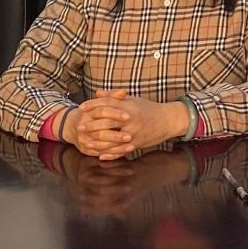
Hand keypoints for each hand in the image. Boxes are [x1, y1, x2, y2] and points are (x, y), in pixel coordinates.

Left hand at [65, 91, 189, 161]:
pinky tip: (101, 156)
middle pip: (107, 121)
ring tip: (86, 144)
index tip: (82, 108)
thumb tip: (98, 93)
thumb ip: (114, 97)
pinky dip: (110, 154)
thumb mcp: (132, 100)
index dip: (93, 105)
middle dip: (92, 125)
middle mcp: (130, 118)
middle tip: (79, 127)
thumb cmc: (148, 109)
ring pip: (112, 139)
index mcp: (128, 106)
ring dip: (98, 143)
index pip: (108, 104)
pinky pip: (121, 150)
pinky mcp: (137, 143)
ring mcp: (134, 132)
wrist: (168, 120)